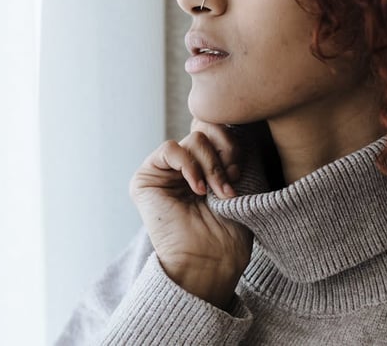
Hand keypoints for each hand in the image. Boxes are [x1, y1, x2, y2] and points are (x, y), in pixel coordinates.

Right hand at [129, 119, 253, 310]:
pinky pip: (169, 149)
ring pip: (193, 140)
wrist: (211, 262)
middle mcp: (184, 168)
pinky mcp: (145, 179)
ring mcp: (164, 173)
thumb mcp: (237, 183)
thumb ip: (230, 152)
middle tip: (231, 180)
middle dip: (224, 153)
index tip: (241, 171)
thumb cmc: (230, 232)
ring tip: (217, 191)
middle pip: (207, 132)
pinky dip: (188, 164)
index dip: (233, 144)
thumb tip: (229, 123)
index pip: (218, 133)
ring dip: (210, 164)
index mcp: (206, 168)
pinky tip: (197, 188)